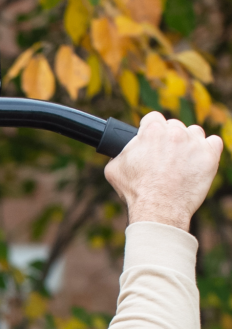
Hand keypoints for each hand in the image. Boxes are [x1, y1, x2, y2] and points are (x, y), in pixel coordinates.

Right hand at [105, 111, 222, 230]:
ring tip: (180, 162)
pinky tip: (196, 162)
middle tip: (163, 158)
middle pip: (174, 126)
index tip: (149, 141)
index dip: (149, 130)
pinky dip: (207, 150)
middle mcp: (175, 132)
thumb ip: (121, 153)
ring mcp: (195, 143)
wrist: (158, 210)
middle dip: (168, 139)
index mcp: (152, 131)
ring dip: (188, 142)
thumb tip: (125, 150)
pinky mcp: (210, 155)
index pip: (152, 118)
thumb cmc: (135, 192)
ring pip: (194, 132)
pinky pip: (214, 143)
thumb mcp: (114, 170)